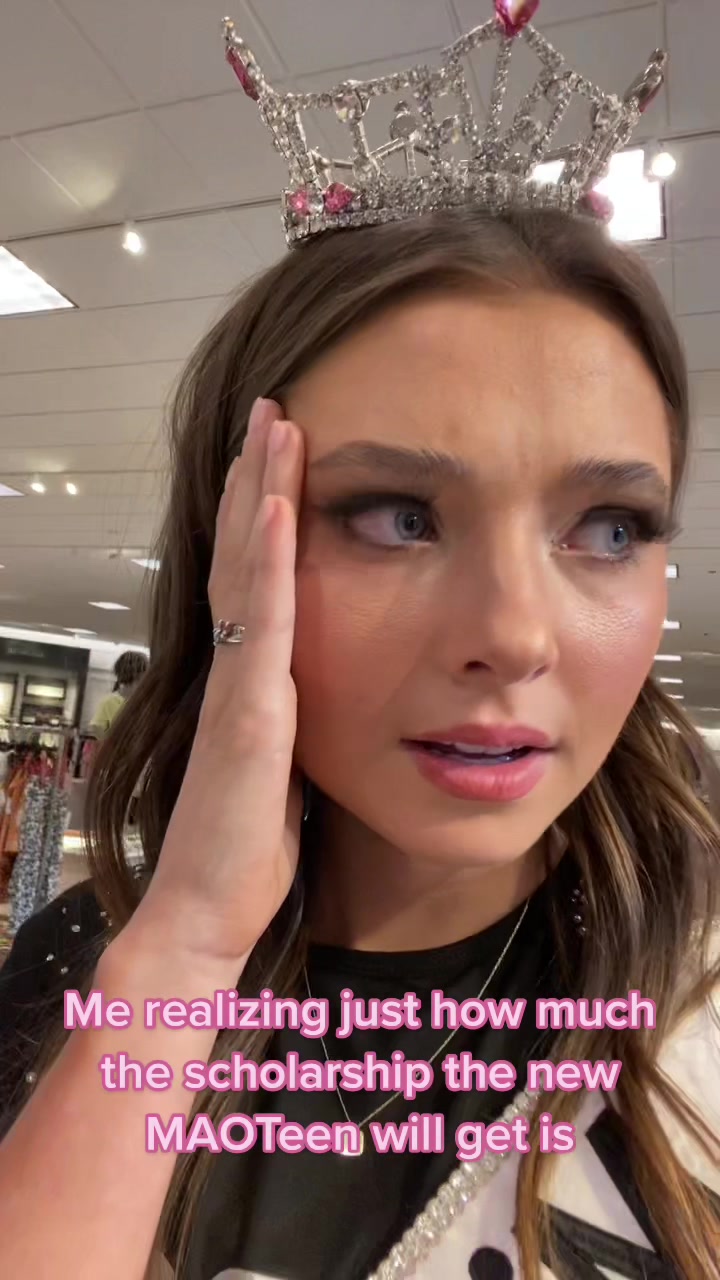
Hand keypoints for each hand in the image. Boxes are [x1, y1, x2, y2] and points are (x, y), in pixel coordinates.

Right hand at [133, 399, 304, 967]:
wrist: (210, 909)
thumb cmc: (248, 848)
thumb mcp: (282, 767)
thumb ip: (292, 719)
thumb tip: (317, 692)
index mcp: (251, 676)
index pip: (255, 576)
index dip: (262, 512)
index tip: (280, 455)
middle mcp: (236, 665)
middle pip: (245, 552)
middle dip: (258, 478)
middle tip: (272, 409)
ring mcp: (238, 683)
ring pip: (248, 568)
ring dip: (261, 493)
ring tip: (273, 425)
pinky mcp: (249, 711)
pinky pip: (263, 621)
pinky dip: (268, 559)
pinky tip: (278, 506)